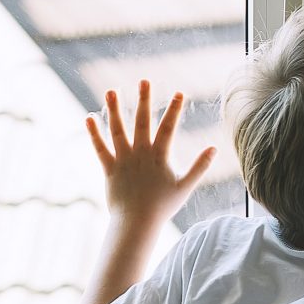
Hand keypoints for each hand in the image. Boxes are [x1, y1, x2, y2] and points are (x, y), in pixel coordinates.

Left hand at [86, 80, 215, 225]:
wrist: (137, 222)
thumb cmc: (162, 206)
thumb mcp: (185, 186)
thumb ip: (200, 166)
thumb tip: (214, 149)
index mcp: (160, 156)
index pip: (169, 127)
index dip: (175, 109)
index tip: (179, 92)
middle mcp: (141, 153)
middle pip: (143, 121)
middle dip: (144, 100)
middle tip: (144, 80)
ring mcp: (124, 159)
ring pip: (118, 130)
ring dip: (115, 109)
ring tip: (112, 91)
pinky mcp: (109, 168)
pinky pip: (100, 148)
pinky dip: (94, 133)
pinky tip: (89, 117)